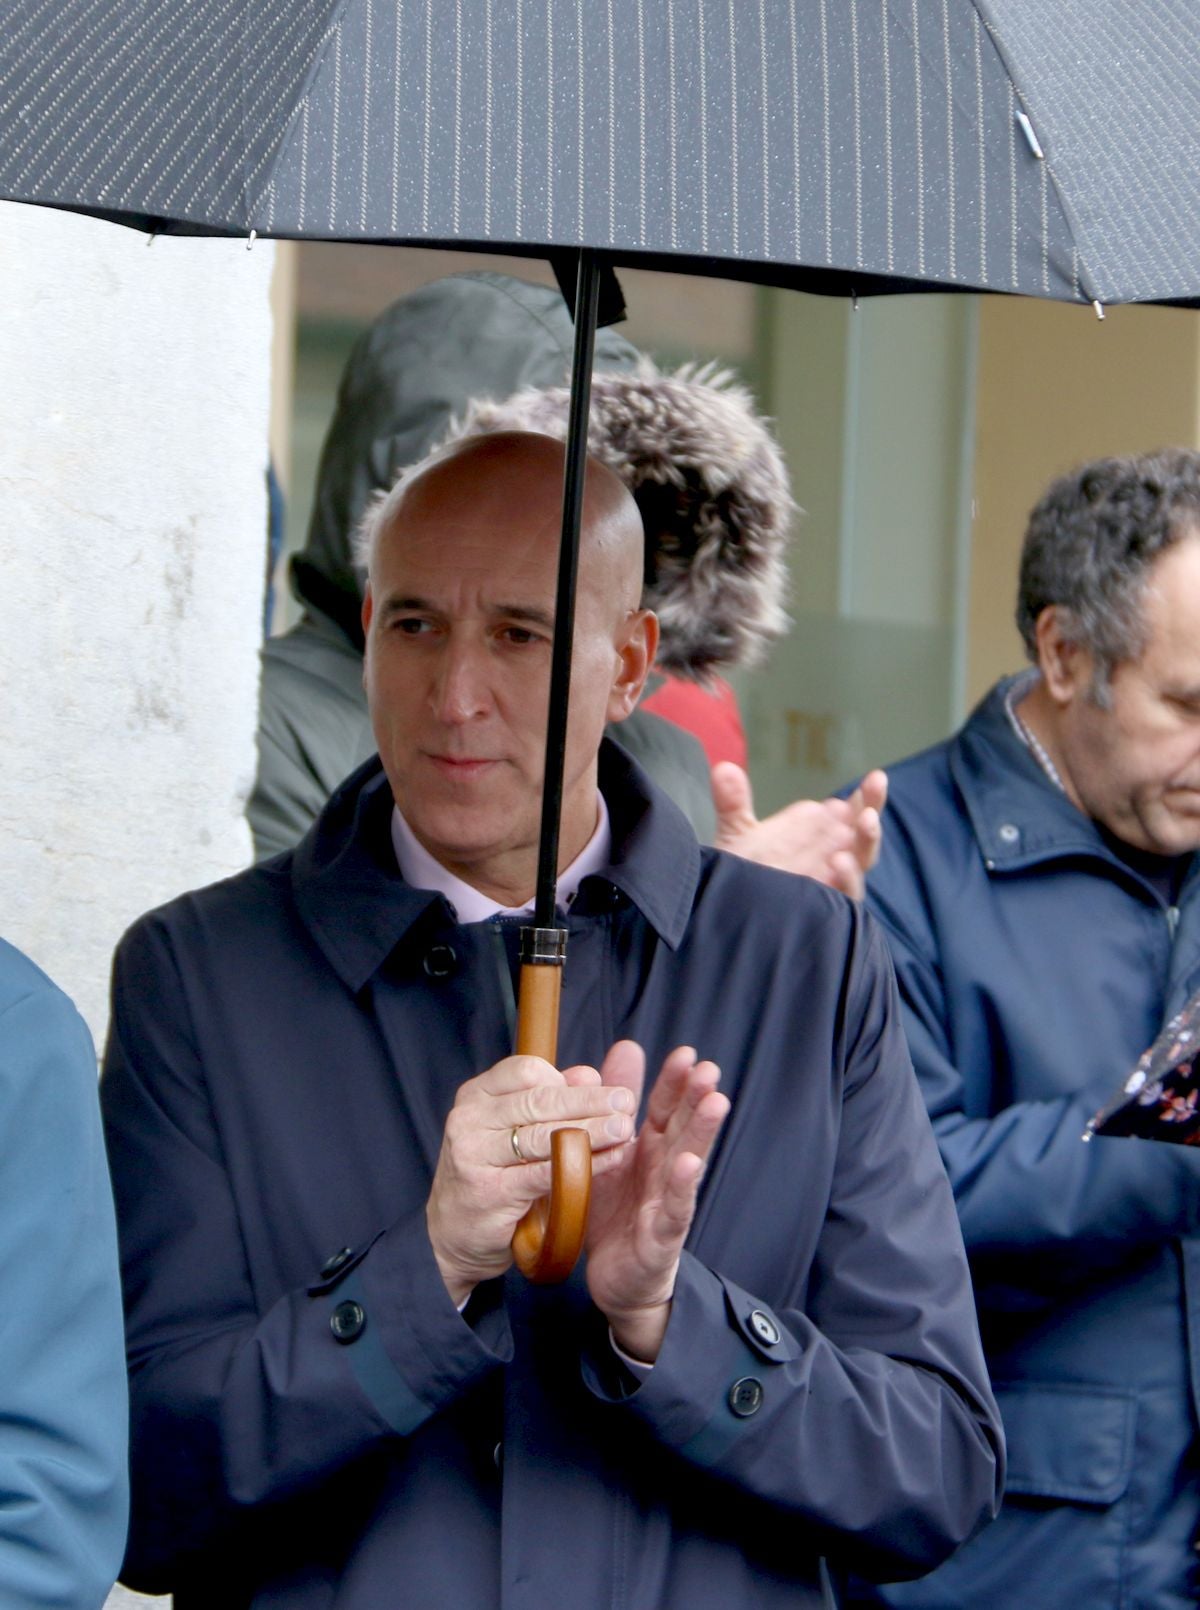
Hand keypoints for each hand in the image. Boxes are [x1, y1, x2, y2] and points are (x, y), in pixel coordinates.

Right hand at [426, 1054, 635, 1305]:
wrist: (452, 1237)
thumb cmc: (491, 1177)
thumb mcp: (514, 1132)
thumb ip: (550, 1100)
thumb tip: (589, 1074)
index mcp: (476, 1095)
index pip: (526, 1070)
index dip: (566, 1080)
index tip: (599, 1090)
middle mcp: (469, 1118)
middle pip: (539, 1100)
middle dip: (589, 1101)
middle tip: (627, 1102)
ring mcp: (475, 1154)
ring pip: (544, 1135)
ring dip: (591, 1130)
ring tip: (624, 1129)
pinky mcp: (489, 1190)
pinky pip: (546, 1173)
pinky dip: (582, 1165)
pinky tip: (609, 1160)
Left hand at [584, 1042, 729, 1363]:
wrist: (616, 1278)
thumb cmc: (615, 1211)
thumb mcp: (607, 1153)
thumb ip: (614, 1105)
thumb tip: (621, 1051)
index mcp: (649, 1148)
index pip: (664, 1107)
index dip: (675, 1081)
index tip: (686, 1052)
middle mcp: (665, 1169)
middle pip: (683, 1128)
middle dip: (696, 1098)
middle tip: (708, 1068)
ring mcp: (668, 1201)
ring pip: (688, 1160)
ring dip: (702, 1132)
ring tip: (715, 1102)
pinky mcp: (663, 1235)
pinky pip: (675, 1208)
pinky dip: (683, 1186)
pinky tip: (689, 1164)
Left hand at [711, 762, 887, 898]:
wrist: (730, 915)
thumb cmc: (744, 873)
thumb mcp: (737, 835)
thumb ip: (733, 804)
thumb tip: (724, 768)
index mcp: (817, 837)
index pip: (848, 813)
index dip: (863, 797)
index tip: (874, 777)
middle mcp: (829, 859)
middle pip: (860, 833)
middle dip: (872, 808)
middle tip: (877, 784)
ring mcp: (829, 884)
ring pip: (859, 862)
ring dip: (865, 839)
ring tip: (866, 819)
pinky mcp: (825, 910)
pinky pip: (844, 896)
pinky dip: (846, 878)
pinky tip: (840, 861)